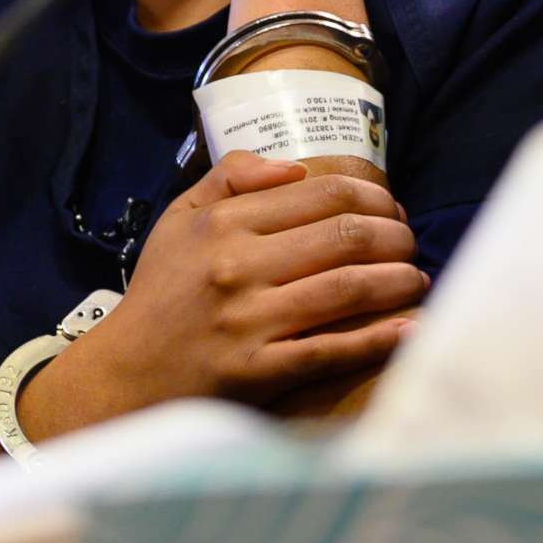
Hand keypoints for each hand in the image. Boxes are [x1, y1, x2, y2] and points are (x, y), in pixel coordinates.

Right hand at [19, 152, 425, 437]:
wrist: (126, 374)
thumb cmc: (162, 293)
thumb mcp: (179, 219)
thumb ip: (229, 177)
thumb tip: (293, 168)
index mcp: (223, 223)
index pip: (321, 193)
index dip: (372, 197)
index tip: (391, 209)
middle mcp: (237, 266)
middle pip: (345, 236)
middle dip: (395, 235)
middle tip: (409, 243)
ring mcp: (249, 321)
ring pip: (347, 288)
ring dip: (397, 280)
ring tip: (415, 278)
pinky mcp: (259, 371)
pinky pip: (332, 350)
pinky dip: (379, 338)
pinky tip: (411, 328)